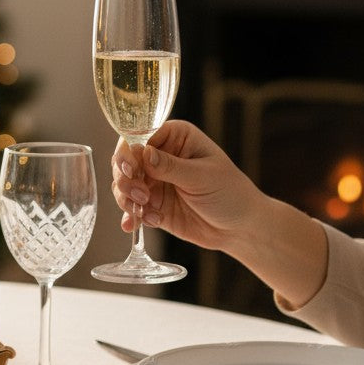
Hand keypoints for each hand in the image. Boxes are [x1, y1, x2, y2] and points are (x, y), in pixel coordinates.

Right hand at [110, 119, 326, 307]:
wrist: (240, 228)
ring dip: (127, 199)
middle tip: (139, 195)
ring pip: (123, 185)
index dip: (129, 152)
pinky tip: (135, 224)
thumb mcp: (202, 177)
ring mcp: (154, 181)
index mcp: (176, 137)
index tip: (130, 170)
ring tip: (144, 211)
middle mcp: (160, 156)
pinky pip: (131, 207)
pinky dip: (131, 216)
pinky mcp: (151, 204)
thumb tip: (143, 153)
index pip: (140, 136)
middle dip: (126, 179)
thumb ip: (170, 166)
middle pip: (126, 161)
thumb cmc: (230, 193)